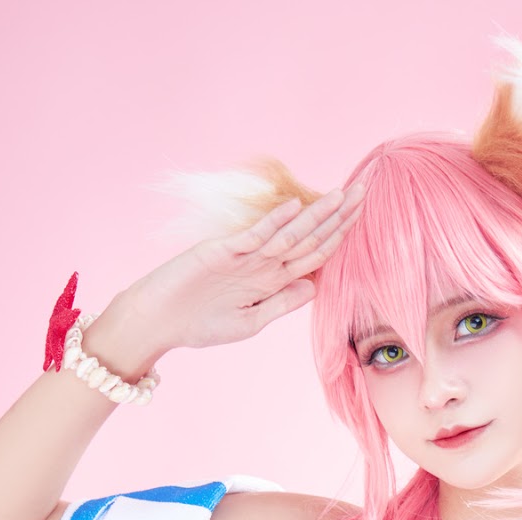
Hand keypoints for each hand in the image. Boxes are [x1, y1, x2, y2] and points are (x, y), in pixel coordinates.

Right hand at [120, 184, 365, 352]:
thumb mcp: (250, 322)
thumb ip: (281, 304)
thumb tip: (316, 286)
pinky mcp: (220, 251)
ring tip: (340, 195)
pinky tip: (295, 208)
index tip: (361, 218)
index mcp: (270, 280)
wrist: (158, 322)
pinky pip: (253, 236)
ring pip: (287, 233)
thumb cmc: (200, 325)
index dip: (338, 237)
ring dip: (314, 214)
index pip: (313, 255)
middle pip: (307, 237)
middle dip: (336, 216)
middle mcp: (262, 263)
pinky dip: (274, 222)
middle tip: (363, 191)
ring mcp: (243, 255)